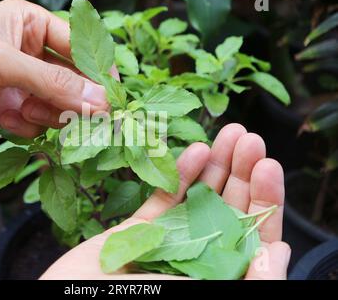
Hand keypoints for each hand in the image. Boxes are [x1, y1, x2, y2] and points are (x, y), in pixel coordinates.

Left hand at [0, 0, 110, 136]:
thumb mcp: (1, 63)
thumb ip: (53, 84)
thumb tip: (100, 102)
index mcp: (30, 25)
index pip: (78, 46)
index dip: (98, 70)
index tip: (113, 96)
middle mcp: (28, 53)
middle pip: (71, 80)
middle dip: (77, 101)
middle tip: (90, 121)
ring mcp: (17, 83)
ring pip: (55, 105)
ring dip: (50, 115)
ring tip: (30, 112)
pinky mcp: (5, 109)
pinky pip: (34, 122)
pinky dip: (27, 126)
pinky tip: (8, 120)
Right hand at [40, 124, 290, 279]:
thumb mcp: (199, 293)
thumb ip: (245, 280)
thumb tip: (278, 252)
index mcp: (217, 273)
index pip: (252, 235)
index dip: (264, 199)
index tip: (268, 165)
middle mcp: (198, 257)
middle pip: (227, 210)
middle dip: (241, 171)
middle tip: (248, 136)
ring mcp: (168, 243)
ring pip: (197, 199)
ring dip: (214, 165)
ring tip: (228, 133)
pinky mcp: (138, 232)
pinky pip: (162, 200)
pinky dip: (178, 176)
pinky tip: (194, 151)